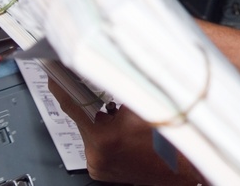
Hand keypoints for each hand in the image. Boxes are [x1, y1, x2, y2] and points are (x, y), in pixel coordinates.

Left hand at [48, 79, 199, 184]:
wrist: (183, 171)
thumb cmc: (175, 142)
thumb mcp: (151, 105)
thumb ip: (128, 88)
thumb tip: (113, 68)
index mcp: (106, 137)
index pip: (73, 104)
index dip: (63, 86)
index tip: (56, 74)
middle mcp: (96, 154)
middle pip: (85, 117)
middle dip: (98, 105)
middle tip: (116, 103)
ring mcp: (97, 164)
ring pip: (92, 130)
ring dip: (106, 121)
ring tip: (130, 124)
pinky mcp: (100, 170)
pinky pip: (97, 144)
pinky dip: (109, 135)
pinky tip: (127, 136)